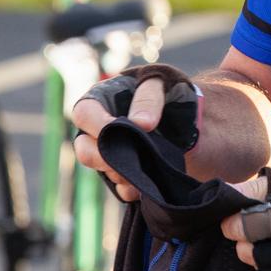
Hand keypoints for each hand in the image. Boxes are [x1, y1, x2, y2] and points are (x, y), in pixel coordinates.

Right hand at [72, 64, 199, 202]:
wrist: (185, 114)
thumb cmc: (166, 90)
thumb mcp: (160, 83)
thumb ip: (149, 99)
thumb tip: (140, 123)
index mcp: (101, 99)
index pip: (85, 113)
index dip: (99, 126)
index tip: (124, 132)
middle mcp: (97, 128)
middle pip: (85, 150)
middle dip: (107, 158)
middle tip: (131, 156)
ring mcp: (108, 153)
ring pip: (101, 172)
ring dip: (122, 174)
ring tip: (144, 167)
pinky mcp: (121, 173)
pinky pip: (119, 188)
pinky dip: (132, 188)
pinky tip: (147, 183)